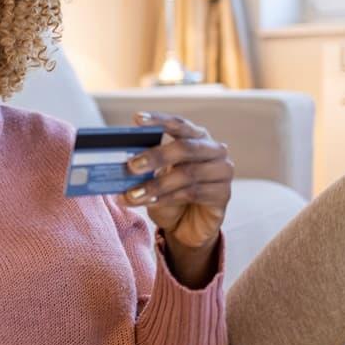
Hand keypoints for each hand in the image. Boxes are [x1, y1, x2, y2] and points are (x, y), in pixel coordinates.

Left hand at [120, 112, 233, 257]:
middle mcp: (213, 150)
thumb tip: (121, 163)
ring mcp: (222, 171)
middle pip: (185, 148)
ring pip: (186, 174)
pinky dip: (166, 198)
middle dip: (156, 156)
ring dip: (155, 185)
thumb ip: (145, 166)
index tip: (137, 119)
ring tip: (132, 195)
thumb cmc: (170, 194)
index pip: (178, 123)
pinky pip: (192, 193)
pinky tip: (149, 202)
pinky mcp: (223, 194)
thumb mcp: (156, 176)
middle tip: (131, 166)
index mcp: (196, 136)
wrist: (188, 225)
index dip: (159, 120)